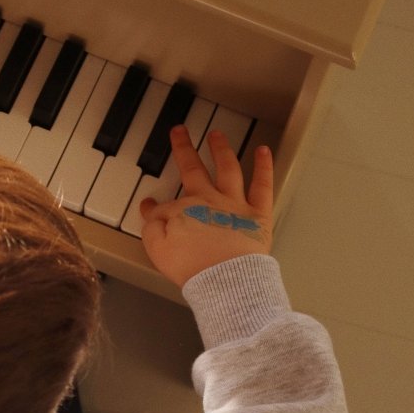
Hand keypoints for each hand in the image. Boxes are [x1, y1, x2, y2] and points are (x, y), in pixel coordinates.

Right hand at [139, 126, 272, 286]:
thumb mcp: (159, 248)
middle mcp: (210, 201)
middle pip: (193, 169)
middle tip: (179, 132)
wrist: (225, 279)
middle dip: (184, 149)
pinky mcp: (258, 215)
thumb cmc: (194, 268)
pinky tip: (264, 151)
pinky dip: (264, 166)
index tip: (150, 206)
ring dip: (221, 149)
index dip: (154, 207)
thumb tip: (149, 210)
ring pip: (228, 169)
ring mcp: (235, 205)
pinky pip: (263, 185)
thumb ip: (152, 226)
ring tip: (217, 136)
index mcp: (185, 210)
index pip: (165, 205)